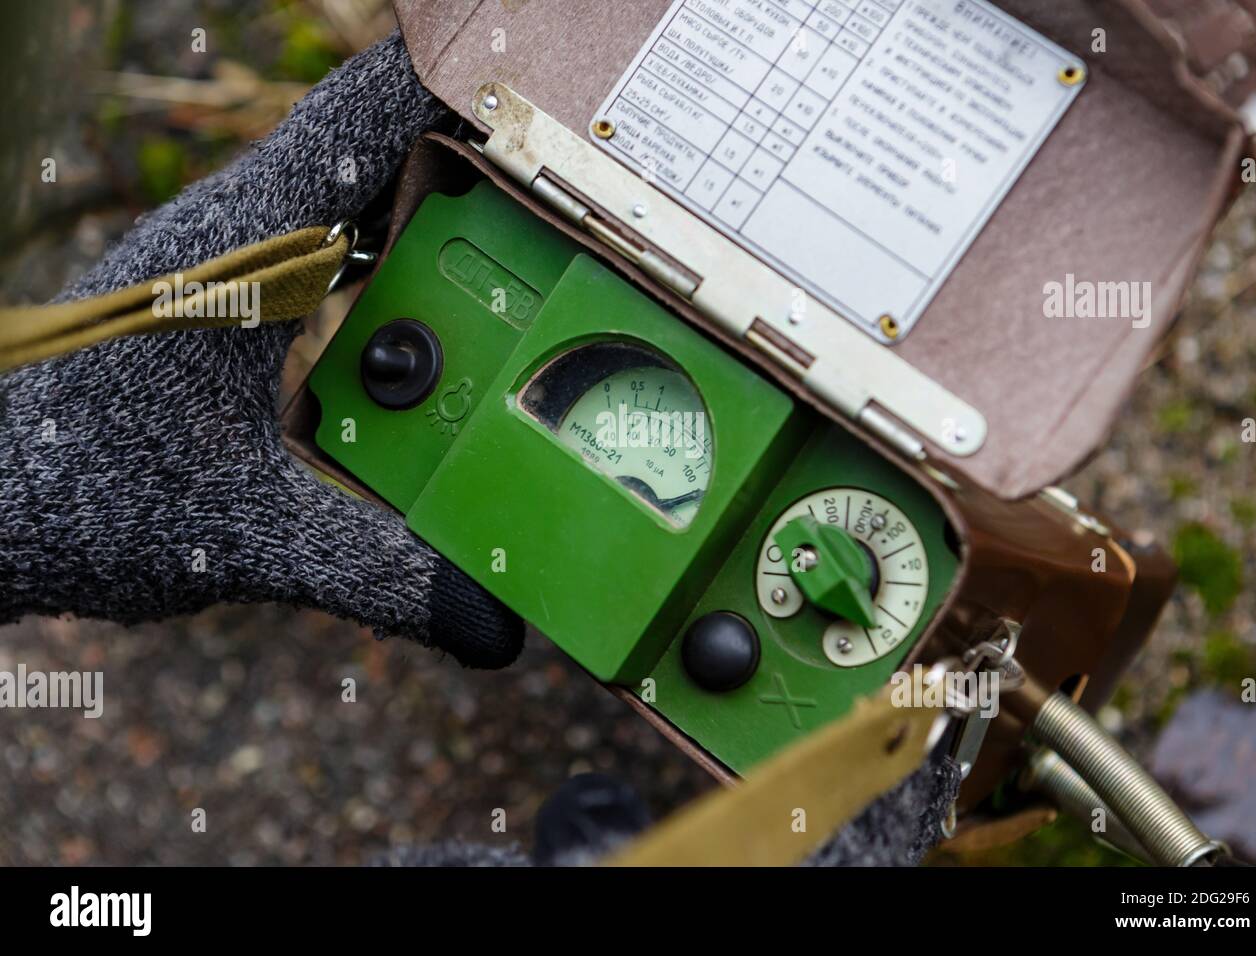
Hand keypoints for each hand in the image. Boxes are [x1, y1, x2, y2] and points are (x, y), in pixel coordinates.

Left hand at [0, 32, 522, 668]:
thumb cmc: (73, 496)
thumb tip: (496, 629)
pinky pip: (335, 248)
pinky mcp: (228, 295)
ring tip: (541, 252)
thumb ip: (381, 574)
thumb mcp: (248, 535)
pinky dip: (400, 263)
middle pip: (384, 145)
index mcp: (248, 244)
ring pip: (361, 195)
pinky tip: (447, 323)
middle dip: (484, 159)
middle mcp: (241, 228)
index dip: (471, 94)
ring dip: (443, 213)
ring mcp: (233, 257)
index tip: (563, 120)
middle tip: (583, 207)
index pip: (372, 113)